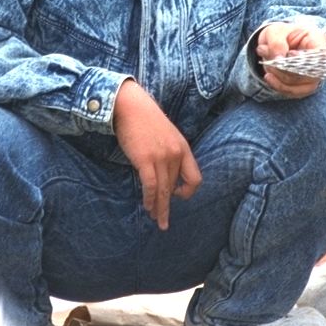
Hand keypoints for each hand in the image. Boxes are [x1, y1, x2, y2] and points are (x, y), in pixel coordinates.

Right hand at [113, 79, 200, 229]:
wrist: (131, 105)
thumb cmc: (145, 120)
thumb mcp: (166, 136)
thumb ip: (169, 153)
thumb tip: (165, 174)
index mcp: (183, 148)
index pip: (195, 178)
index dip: (187, 191)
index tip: (177, 195)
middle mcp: (176, 154)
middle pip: (175, 187)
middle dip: (168, 204)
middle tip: (162, 219)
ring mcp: (161, 157)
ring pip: (164, 191)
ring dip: (159, 208)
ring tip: (157, 220)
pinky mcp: (146, 160)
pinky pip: (150, 186)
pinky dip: (149, 199)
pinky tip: (147, 207)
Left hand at [255, 22, 325, 98]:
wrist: (276, 42)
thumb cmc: (280, 34)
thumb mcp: (275, 32)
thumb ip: (276, 42)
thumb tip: (279, 60)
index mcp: (317, 41)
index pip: (319, 56)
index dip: (303, 59)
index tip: (289, 53)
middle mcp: (319, 61)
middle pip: (308, 74)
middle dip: (285, 69)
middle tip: (270, 60)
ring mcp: (314, 75)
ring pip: (300, 85)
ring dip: (280, 78)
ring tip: (268, 65)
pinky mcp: (305, 86)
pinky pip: (294, 92)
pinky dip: (279, 86)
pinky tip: (269, 77)